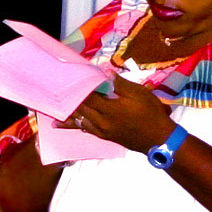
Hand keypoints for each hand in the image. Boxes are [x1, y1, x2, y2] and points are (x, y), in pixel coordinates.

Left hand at [54, 75, 174, 153]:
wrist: (158, 138)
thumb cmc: (151, 114)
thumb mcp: (140, 94)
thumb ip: (121, 84)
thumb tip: (106, 72)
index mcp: (109, 109)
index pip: (88, 96)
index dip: (78, 87)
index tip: (69, 78)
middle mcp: (101, 121)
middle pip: (80, 108)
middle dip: (69, 99)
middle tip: (56, 90)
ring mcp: (101, 130)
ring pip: (79, 120)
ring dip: (67, 113)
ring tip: (52, 108)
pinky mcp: (104, 136)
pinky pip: (84, 129)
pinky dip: (73, 125)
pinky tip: (66, 124)